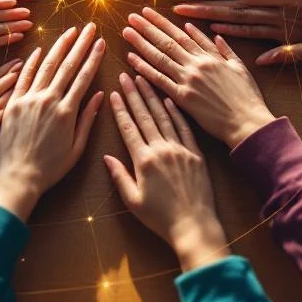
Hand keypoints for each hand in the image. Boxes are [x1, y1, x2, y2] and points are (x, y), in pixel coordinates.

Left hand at [0, 23, 105, 219]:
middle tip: (90, 28)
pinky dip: (32, 62)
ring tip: (70, 32)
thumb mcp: (76, 149)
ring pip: (46, 66)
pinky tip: (39, 49)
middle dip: (80, 44)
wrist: (16, 178)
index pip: (83, 77)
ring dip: (59, 47)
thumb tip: (99, 95)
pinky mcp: (12, 103)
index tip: (101, 42)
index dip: (93, 58)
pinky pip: (23, 77)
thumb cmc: (49, 169)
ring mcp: (28, 100)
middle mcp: (48, 101)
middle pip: (67, 66)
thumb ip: (87, 120)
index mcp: (66, 112)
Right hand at [0, 59, 22, 183]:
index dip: (4, 71)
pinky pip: (3, 130)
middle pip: (1, 92)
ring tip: (29, 89)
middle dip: (15, 80)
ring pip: (5, 109)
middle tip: (30, 70)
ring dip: (16, 98)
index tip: (16, 64)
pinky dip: (12, 121)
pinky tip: (21, 116)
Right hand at [105, 74, 228, 271]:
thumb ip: (119, 176)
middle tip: (126, 74)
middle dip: (133, 94)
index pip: (128, 127)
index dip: (120, 108)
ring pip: (163, 117)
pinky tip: (169, 99)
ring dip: (153, 96)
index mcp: (143, 161)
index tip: (114, 91)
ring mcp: (180, 150)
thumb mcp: (133, 201)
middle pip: (144, 116)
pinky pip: (184, 128)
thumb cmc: (160, 219)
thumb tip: (106, 157)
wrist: (194, 226)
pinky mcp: (195, 154)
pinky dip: (175, 112)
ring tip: (144, 78)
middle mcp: (161, 150)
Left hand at [122, 7, 275, 146]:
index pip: (181, 34)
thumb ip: (225, 50)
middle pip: (167, 42)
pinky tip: (131, 59)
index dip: (163, 23)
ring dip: (142, 43)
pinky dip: (145, 68)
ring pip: (160, 57)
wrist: (247, 121)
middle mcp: (196, 64)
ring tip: (127, 31)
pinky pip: (160, 80)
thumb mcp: (240, 68)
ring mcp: (188, 80)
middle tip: (132, 16)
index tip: (149, 13)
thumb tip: (215, 35)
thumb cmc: (247, 97)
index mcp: (210, 56)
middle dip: (148, 27)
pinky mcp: (183, 97)